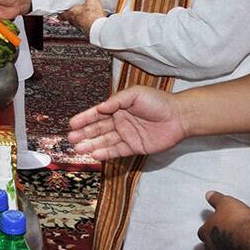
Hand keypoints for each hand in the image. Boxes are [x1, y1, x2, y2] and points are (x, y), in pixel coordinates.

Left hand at [58, 0, 103, 35]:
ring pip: (76, 23)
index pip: (62, 15)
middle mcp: (75, 21)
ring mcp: (81, 27)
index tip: (58, 12)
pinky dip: (86, 22)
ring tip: (81, 13)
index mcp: (72, 14)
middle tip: (70, 10)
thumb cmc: (94, 17)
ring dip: (78, 19)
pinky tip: (91, 19)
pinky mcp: (88, 30)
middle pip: (69, 19)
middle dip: (69, 15)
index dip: (60, 13)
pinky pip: (84, 26)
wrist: (100, 30)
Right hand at [68, 86, 184, 159]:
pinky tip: (95, 154)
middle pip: (98, 129)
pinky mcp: (134, 147)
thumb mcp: (135, 95)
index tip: (71, 123)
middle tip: (70, 139)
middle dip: (84, 133)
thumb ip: (116, 101)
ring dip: (91, 144)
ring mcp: (126, 135)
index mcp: (118, 107)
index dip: (84, 118)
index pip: (98, 113)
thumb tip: (100, 108)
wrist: (179, 117)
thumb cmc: (158, 101)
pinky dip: (105, 153)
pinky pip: (117, 150)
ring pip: (105, 141)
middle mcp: (120, 121)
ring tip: (79, 149)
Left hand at [198, 192, 249, 249]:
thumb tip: (209, 195)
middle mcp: (211, 244)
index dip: (208, 226)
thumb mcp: (225, 202)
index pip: (202, 231)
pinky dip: (233, 247)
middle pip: (208, 242)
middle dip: (214, 237)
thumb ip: (215, 199)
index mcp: (206, 231)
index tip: (214, 222)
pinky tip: (239, 244)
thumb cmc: (237, 221)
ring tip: (231, 238)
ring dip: (223, 243)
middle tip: (223, 232)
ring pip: (218, 248)